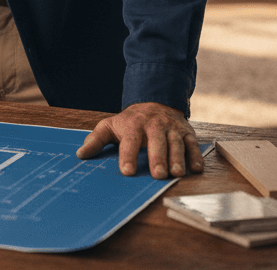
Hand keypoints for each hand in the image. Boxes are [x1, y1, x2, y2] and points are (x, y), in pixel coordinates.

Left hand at [75, 101, 203, 178]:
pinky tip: (196, 168)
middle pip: (156, 142)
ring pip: (176, 143)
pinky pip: (193, 144)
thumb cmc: (131, 121)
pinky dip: (196, 155)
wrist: (156, 101)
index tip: (127, 171)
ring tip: (175, 173)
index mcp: (133, 125)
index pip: (130, 141)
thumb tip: (80, 155)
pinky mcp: (186, 132)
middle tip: (158, 175)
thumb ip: (96, 140)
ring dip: (177, 158)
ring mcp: (172, 128)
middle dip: (157, 158)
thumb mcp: (110, 125)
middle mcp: (154, 126)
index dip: (128, 156)